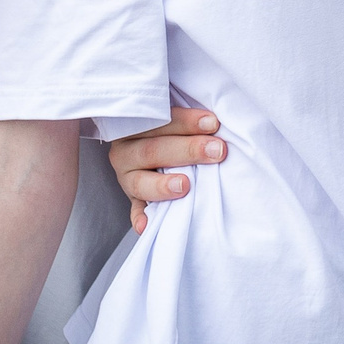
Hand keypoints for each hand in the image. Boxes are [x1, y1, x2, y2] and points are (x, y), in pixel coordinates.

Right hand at [110, 107, 220, 233]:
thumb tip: (216, 121)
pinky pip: (134, 210)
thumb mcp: (176, 117)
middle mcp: (126, 150)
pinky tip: (146, 225)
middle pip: (152, 150)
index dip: (186, 121)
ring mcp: (127, 177)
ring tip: (185, 186)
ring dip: (162, 185)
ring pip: (140, 182)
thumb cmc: (178, 129)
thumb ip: (191, 118)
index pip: (159, 121)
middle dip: (187, 150)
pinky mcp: (133, 200)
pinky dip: (140, 218)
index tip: (213, 123)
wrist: (162, 147)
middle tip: (217, 151)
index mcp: (135, 124)